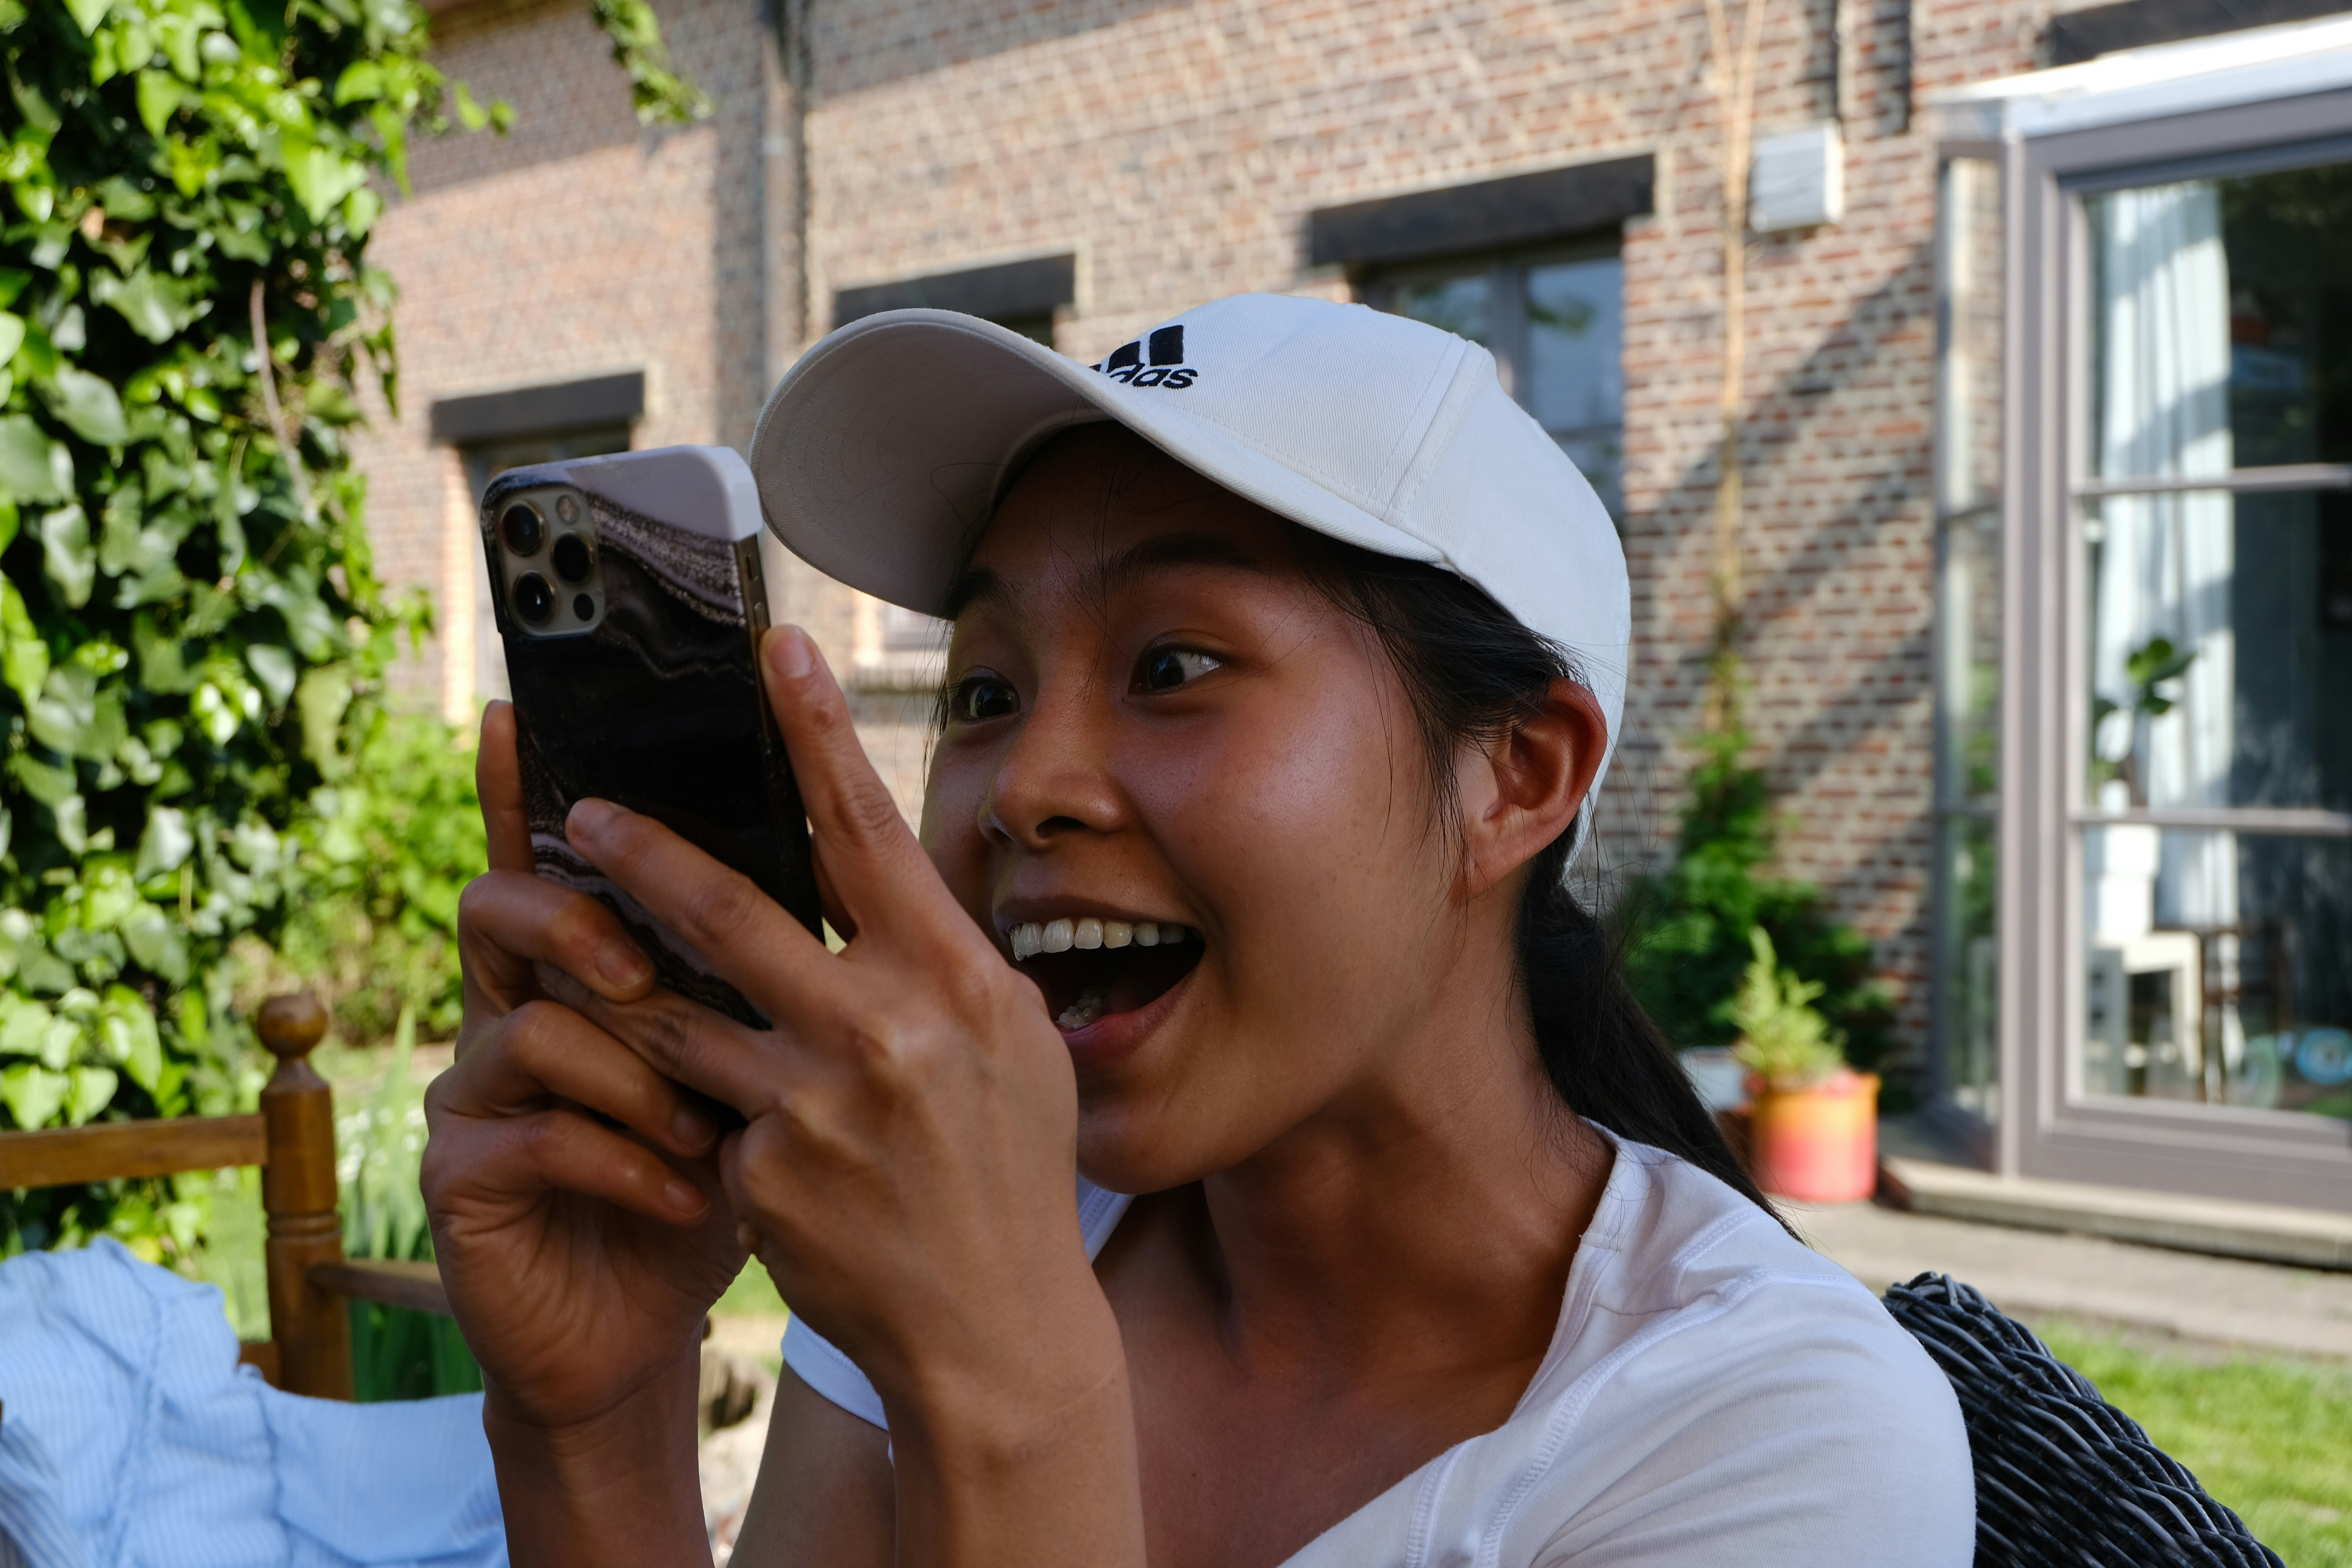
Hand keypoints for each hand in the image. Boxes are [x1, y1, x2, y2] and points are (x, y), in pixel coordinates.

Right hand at [421, 702, 745, 1439]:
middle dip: (581, 923)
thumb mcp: (749, 1073)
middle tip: (641, 967)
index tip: (517, 709)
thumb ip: (757, 982)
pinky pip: (538, 1133)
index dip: (522, 786)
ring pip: (531, 1024)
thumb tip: (833, 869)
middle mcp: (513, 1009)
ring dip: (634, 1075)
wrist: (642, 1327)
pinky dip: (629, 1163)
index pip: (548, 858)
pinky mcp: (463, 1174)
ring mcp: (477, 1090)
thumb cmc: (705, 1185)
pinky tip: (688, 1197)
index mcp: (583, 973)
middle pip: (508, 908)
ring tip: (704, 1131)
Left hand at [553, 627, 1142, 1565]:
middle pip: (735, 908)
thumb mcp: (1006, 1042)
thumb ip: (934, 957)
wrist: (995, 1327)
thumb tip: (860, 868)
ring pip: (678, 1013)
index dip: (818, 732)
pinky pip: (704, 1114)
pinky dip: (700, 1110)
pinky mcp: (763, 1176)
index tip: (773, 649)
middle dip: (647, 850)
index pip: (871, 830)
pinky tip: (722, 1128)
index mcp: (957, 981)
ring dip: (619, 973)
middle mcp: (886, 1030)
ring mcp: (817, 1105)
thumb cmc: (1007, 1169)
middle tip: (583, 811)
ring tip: (575, 949)